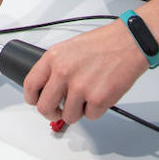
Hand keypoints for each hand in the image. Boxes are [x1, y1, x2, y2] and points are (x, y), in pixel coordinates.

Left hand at [24, 20, 147, 124]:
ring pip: (68, 117)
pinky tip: (101, 94)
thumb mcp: (69, 48)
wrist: (128, 42)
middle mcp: (63, 73)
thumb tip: (48, 87)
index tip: (37, 101)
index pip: (30, 85)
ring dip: (77, 112)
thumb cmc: (103, 43)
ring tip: (87, 97)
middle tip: (59, 111)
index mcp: (53, 58)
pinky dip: (95, 110)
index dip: (32, 99)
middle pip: (45, 108)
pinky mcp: (98, 100)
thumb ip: (55, 67)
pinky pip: (90, 117)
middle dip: (52, 113)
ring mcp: (80, 88)